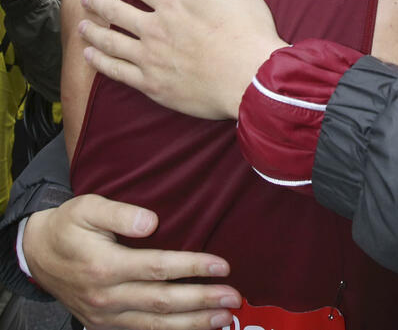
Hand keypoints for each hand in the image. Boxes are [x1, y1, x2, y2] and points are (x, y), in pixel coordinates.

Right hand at [23, 194, 240, 329]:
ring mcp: (105, 316)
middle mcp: (106, 297)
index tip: (222, 266)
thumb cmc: (69, 225)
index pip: (158, 269)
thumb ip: (120, 213)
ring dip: (192, 323)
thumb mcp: (88, 207)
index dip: (193, 267)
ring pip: (155, 324)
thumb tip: (151, 222)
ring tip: (224, 319)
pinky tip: (193, 329)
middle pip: (162, 302)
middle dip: (201, 301)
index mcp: (105, 267)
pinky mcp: (104, 324)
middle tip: (234, 297)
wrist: (37, 254)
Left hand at [78, 0, 287, 118]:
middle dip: (99, 3)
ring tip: (81, 27)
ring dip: (93, 32)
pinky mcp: (153, 85)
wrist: (250, 76)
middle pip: (117, 12)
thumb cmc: (247, 28)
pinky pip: (118, 72)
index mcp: (173, 2)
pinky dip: (100, 63)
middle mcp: (155, 28)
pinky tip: (91, 56)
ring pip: (111, 42)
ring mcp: (150, 58)